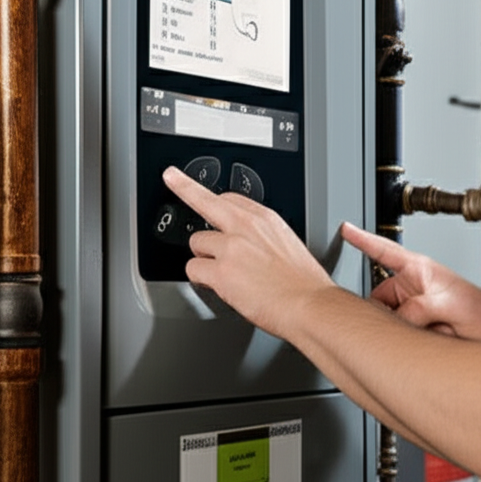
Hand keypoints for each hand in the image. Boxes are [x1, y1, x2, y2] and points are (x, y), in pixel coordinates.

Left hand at [163, 166, 334, 339]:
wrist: (309, 304)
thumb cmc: (303, 282)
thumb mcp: (287, 243)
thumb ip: (262, 236)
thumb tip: (247, 242)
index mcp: (265, 218)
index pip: (230, 198)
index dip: (213, 199)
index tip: (200, 188)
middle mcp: (246, 227)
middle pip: (204, 200)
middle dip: (184, 187)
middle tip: (171, 177)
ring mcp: (231, 247)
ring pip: (197, 243)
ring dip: (203, 257)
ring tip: (222, 272)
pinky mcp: (221, 271)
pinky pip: (193, 269)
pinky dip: (200, 279)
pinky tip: (215, 284)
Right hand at [341, 223, 480, 344]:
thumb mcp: (450, 305)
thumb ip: (421, 307)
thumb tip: (399, 317)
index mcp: (419, 270)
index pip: (385, 251)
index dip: (362, 239)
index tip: (345, 229)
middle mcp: (412, 287)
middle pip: (378, 299)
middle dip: (385, 316)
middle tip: (410, 325)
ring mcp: (412, 308)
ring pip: (387, 321)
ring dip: (400, 332)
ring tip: (431, 334)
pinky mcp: (414, 328)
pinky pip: (397, 336)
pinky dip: (406, 342)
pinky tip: (428, 343)